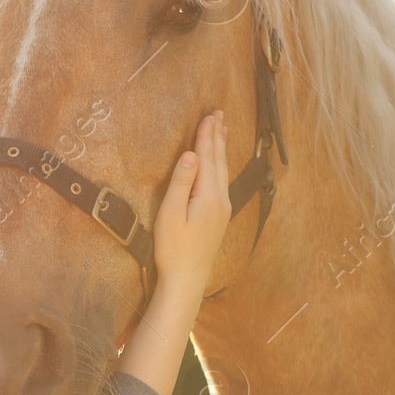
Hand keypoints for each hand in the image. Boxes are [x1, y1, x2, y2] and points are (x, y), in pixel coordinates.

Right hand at [151, 110, 231, 295]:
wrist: (187, 280)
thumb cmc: (173, 249)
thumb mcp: (171, 213)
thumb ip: (181, 182)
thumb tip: (191, 154)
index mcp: (208, 196)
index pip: (206, 158)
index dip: (206, 136)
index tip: (208, 115)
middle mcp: (220, 199)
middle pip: (219, 161)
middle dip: (217, 137)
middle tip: (219, 114)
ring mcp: (222, 209)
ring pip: (223, 171)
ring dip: (221, 149)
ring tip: (223, 131)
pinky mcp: (219, 218)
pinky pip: (222, 181)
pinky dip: (220, 165)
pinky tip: (219, 165)